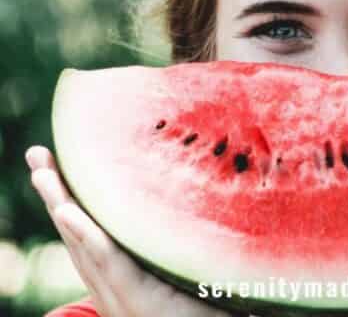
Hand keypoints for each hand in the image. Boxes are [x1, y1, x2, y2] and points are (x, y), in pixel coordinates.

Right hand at [26, 145, 226, 316]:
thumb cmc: (205, 300)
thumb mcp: (182, 259)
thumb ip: (171, 231)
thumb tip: (187, 179)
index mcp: (118, 272)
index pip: (86, 226)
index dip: (66, 194)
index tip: (50, 158)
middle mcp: (111, 283)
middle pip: (76, 231)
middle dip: (54, 193)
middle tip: (35, 154)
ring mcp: (118, 293)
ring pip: (83, 242)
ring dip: (60, 205)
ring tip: (43, 174)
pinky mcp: (135, 299)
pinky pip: (107, 261)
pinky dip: (86, 234)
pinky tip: (68, 210)